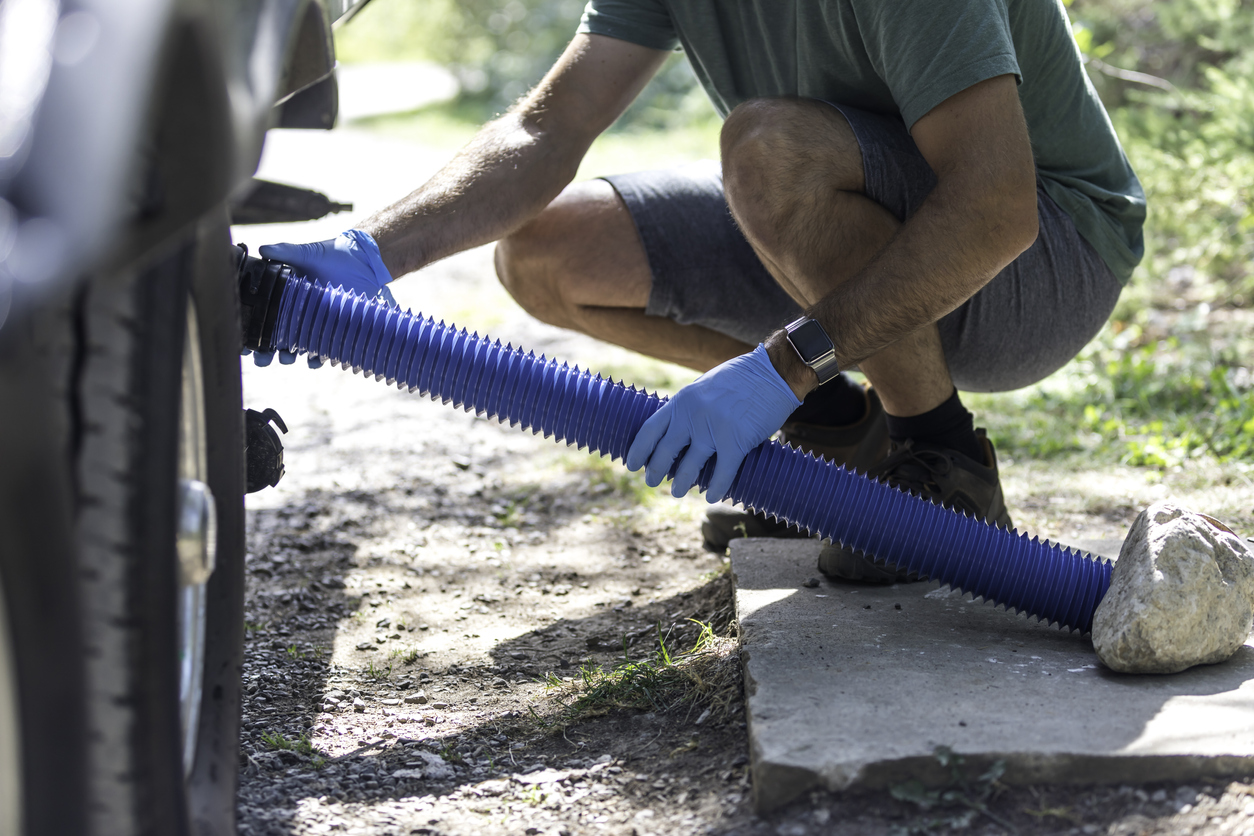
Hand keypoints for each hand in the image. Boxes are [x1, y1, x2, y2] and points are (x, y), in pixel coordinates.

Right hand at [248, 229, 396, 366]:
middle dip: (265, 353)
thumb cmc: (333, 255)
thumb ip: (286, 252)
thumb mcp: (307, 253)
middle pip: (273, 337)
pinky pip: (322, 350)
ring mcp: (312, 322)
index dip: (250, 329)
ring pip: (295, 347)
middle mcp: (294, 311)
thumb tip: (262, 249)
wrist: (364, 262)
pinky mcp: (331, 329)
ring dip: (288, 357)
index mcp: (283, 294)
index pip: (261, 314)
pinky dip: (318, 358)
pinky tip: (315, 360)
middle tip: (262, 359)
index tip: (243, 344)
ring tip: (287, 359)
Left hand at [625, 344, 800, 501]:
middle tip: (651, 481)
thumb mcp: (704, 387)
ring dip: (681, 483)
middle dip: (655, 470)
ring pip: (690, 467)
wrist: (773, 372)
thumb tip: (678, 429)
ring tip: (677, 491)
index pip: (649, 430)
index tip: (631, 464)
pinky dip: (716, 488)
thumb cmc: (741, 378)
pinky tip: (711, 496)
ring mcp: (713, 430)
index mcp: (682, 401)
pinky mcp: (736, 442)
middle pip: (665, 452)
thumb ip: (690, 408)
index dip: (638, 450)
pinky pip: (722, 473)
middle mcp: (692, 417)